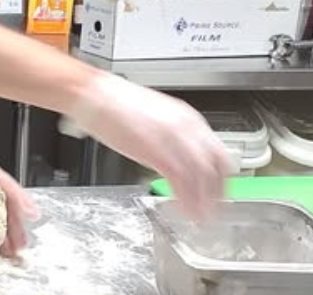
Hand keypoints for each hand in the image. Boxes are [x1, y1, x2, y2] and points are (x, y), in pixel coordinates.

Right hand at [66, 74, 231, 218]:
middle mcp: (185, 127)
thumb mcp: (153, 117)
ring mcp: (172, 139)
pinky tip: (181, 209)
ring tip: (198, 217)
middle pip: (215, 167)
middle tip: (213, 211)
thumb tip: (175, 156)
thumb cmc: (114, 104)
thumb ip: (170, 136)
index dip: (221, 179)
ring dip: (202, 201)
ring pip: (201, 176)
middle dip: (217, 194)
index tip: (218, 193)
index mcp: (187, 118)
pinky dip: (184, 199)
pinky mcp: (155, 151)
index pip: (218, 153)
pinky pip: (179, 180)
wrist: (92, 94)